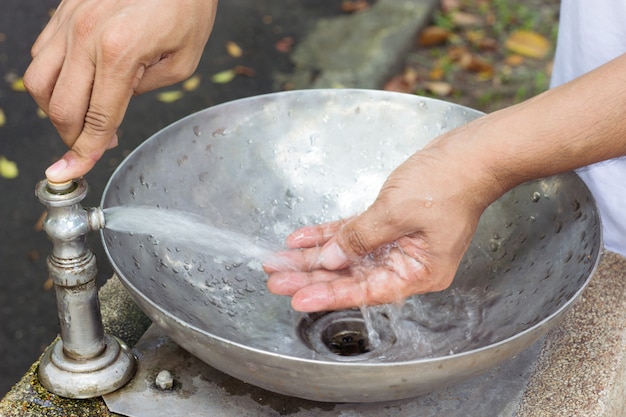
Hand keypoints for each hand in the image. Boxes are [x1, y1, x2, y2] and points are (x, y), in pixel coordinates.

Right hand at [23, 0, 217, 181]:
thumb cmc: (187, 7)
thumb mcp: (182, 62)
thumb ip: (143, 91)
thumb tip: (113, 108)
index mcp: (120, 52)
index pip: (96, 119)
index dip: (84, 152)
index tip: (69, 173)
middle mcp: (85, 35)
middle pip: (59, 106)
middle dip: (71, 136)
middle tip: (91, 145)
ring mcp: (69, 20)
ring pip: (38, 81)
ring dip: (55, 110)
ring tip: (83, 118)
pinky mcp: (63, 10)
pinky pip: (42, 54)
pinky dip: (52, 79)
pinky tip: (78, 85)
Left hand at [265, 141, 498, 311]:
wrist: (472, 154)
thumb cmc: (448, 183)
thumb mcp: (397, 212)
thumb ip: (360, 238)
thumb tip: (330, 260)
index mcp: (418, 272)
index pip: (366, 290)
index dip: (329, 294)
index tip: (297, 298)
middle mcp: (406, 264)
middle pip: (352, 276)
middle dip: (312, 276)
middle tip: (276, 278)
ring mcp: (397, 245)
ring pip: (347, 256)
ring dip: (313, 257)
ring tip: (279, 261)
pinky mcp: (389, 225)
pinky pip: (353, 235)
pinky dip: (328, 235)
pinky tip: (301, 238)